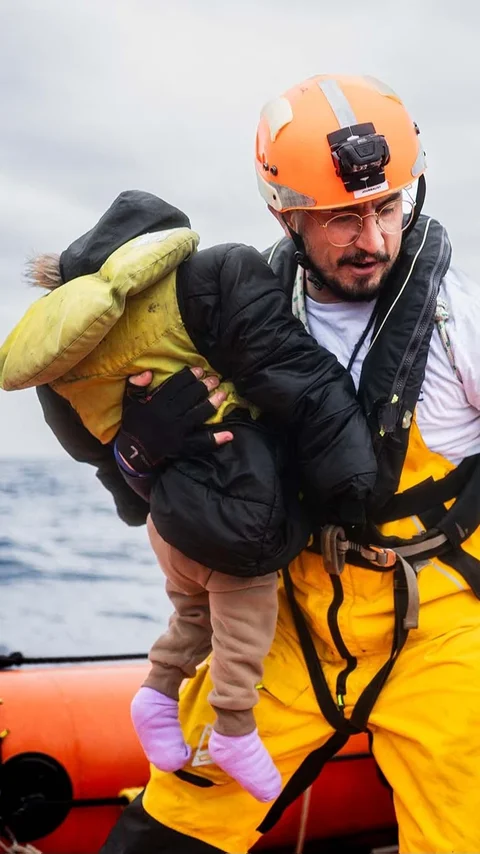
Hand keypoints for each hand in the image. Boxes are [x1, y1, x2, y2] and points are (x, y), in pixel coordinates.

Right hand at [115, 367, 233, 472]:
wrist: (132, 452)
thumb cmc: (132, 424)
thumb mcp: (130, 402)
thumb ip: (137, 386)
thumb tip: (148, 372)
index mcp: (155, 404)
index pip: (175, 386)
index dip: (188, 377)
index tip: (199, 370)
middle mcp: (168, 416)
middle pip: (189, 398)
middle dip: (203, 387)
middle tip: (215, 378)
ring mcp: (177, 431)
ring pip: (197, 415)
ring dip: (211, 404)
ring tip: (222, 394)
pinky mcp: (182, 445)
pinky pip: (200, 441)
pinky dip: (215, 439)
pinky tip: (229, 434)